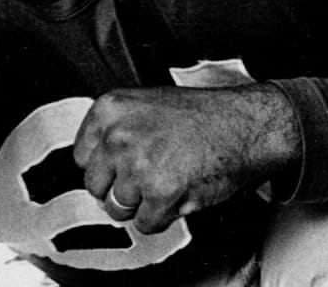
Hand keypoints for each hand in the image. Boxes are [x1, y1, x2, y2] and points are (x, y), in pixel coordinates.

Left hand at [72, 83, 298, 233]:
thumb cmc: (206, 116)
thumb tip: (98, 160)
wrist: (246, 126)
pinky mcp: (159, 194)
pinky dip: (163, 217)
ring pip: (118, 209)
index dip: (106, 167)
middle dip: (120, 189)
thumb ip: (118, 129)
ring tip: (169, 180)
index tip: (121, 167)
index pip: (81, 157)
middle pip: (95, 187)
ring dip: (143, 204)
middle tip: (148, 177)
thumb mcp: (148, 104)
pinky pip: (145, 224)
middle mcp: (118, 136)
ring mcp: (137, 166)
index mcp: (110, 110)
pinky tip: (180, 192)